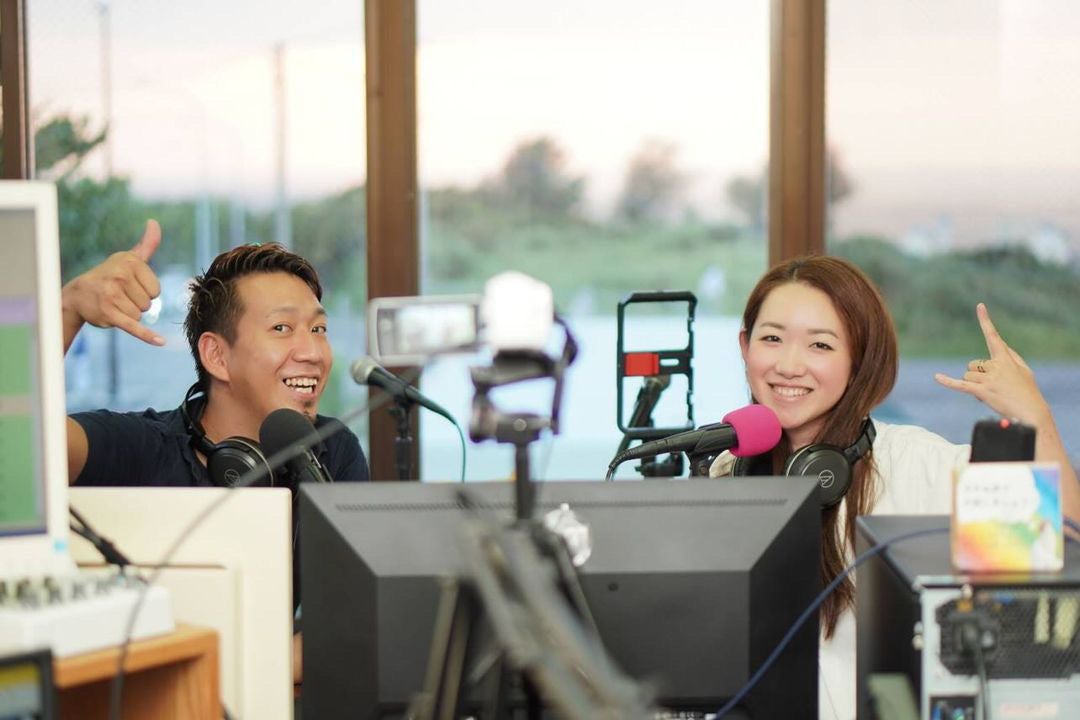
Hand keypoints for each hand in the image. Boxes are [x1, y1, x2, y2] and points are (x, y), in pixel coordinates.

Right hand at [62, 219, 164, 346]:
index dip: (145, 292)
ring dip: (129, 314)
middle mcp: (120, 276)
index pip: (156, 290)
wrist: (77, 295)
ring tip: (113, 304)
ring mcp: (113, 295)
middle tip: (119, 296)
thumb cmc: (109, 276)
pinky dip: (147, 336)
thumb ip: (146, 244)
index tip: (129, 286)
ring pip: (141, 315)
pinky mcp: (109, 314)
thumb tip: (154, 222)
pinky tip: (161, 342)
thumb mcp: (128, 258)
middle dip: (136, 303)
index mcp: (130, 262)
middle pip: (149, 303)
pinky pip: (135, 327)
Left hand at [934, 303, 1048, 426]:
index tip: (979, 306)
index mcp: (1005, 358)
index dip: (985, 321)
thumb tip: (1001, 345)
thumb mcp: (1023, 371)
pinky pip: (960, 384)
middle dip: (978, 377)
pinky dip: (947, 381)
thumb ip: (1011, 356)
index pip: (993, 336)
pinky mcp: (981, 391)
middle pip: (973, 365)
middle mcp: (996, 365)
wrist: (1031, 413)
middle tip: (995, 388)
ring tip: (991, 394)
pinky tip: (936, 377)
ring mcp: (988, 378)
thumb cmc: (1027, 391)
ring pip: (967, 376)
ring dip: (974, 386)